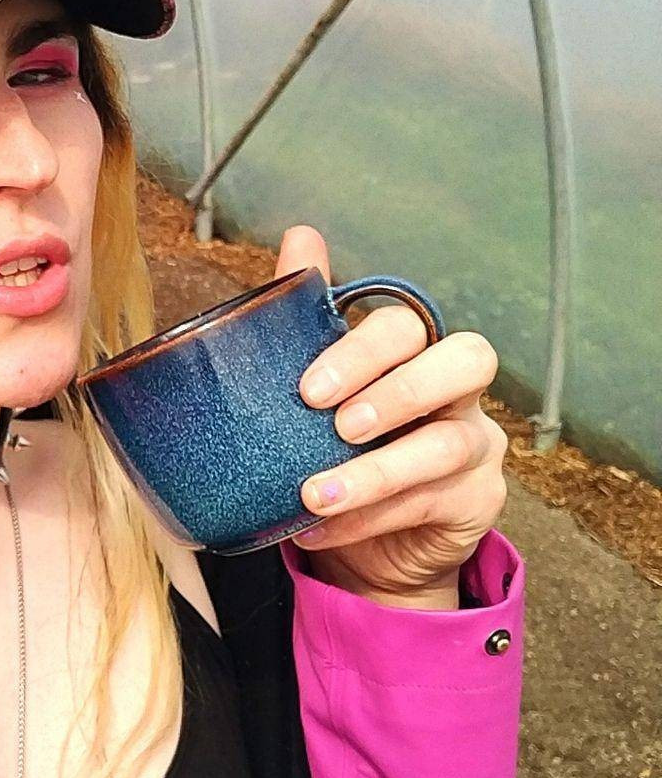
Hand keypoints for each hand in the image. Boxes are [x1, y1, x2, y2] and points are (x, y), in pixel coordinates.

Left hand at [274, 225, 508, 608]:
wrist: (364, 542)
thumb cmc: (338, 445)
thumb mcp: (317, 383)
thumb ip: (308, 311)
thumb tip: (301, 235)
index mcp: (415, 352)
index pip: (412, 325)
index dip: (366, 350)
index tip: (308, 387)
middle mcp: (458, 390)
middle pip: (466, 360)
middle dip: (399, 389)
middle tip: (335, 423)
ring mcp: (477, 446)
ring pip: (446, 446)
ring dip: (374, 471)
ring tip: (312, 493)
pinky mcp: (478, 501)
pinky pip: (431, 504)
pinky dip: (368, 517)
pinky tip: (320, 526)